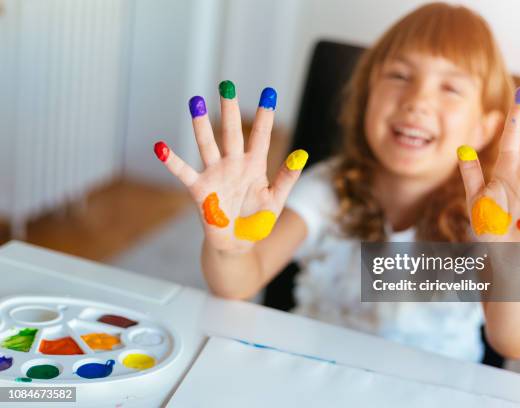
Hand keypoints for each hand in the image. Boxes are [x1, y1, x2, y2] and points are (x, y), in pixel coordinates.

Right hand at [154, 81, 307, 252]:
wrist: (237, 245)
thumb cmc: (257, 222)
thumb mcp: (276, 200)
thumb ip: (286, 178)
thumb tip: (301, 154)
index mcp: (254, 166)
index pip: (260, 136)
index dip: (265, 116)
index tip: (269, 92)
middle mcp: (233, 165)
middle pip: (231, 132)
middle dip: (230, 110)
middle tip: (227, 85)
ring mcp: (215, 175)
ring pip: (207, 145)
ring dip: (200, 125)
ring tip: (195, 101)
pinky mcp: (200, 190)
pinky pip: (184, 172)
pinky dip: (172, 161)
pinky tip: (161, 146)